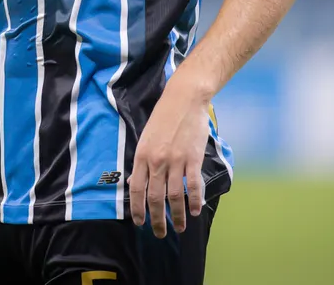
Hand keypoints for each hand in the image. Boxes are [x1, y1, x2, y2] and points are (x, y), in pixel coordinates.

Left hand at [127, 77, 211, 237]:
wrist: (183, 99)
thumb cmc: (164, 116)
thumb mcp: (146, 136)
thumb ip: (143, 159)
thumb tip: (138, 180)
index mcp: (142, 156)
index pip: (136, 190)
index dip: (138, 209)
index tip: (140, 223)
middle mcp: (157, 161)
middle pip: (155, 198)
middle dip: (157, 220)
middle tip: (160, 233)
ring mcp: (175, 161)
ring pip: (175, 197)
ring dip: (177, 216)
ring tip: (180, 228)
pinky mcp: (193, 159)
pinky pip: (193, 186)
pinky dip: (195, 201)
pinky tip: (196, 211)